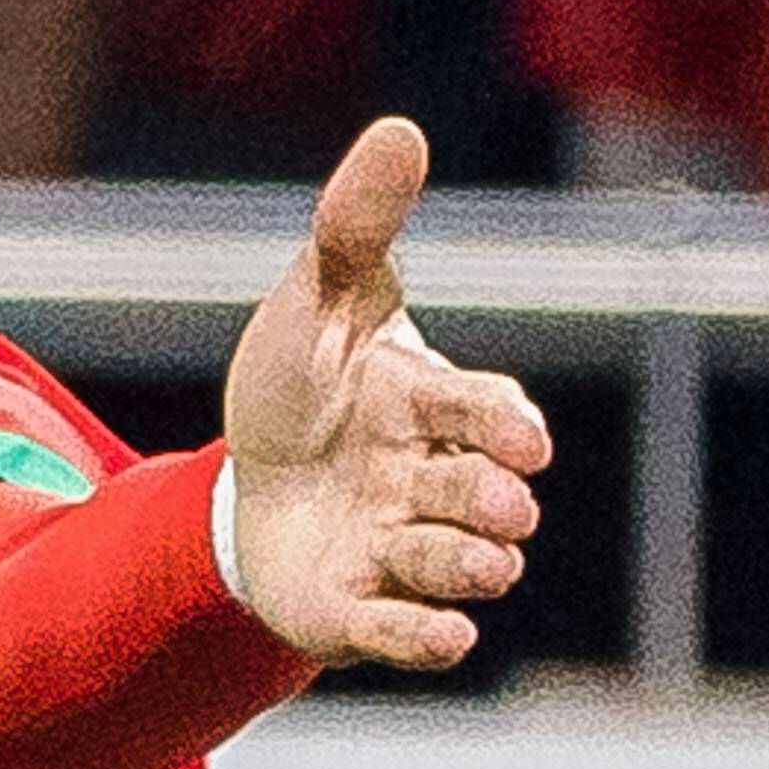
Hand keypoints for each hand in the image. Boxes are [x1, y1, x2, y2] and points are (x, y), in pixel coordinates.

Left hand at [215, 117, 552, 672]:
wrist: (244, 483)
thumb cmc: (300, 384)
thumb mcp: (316, 298)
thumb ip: (357, 226)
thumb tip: (401, 129)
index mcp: (429, 406)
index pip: (484, 411)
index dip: (504, 426)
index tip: (524, 440)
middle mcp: (430, 484)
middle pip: (480, 497)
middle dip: (494, 502)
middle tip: (504, 507)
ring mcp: (399, 552)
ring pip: (452, 567)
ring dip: (472, 567)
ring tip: (489, 562)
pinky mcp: (358, 612)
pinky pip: (403, 633)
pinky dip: (428, 638)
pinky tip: (450, 638)